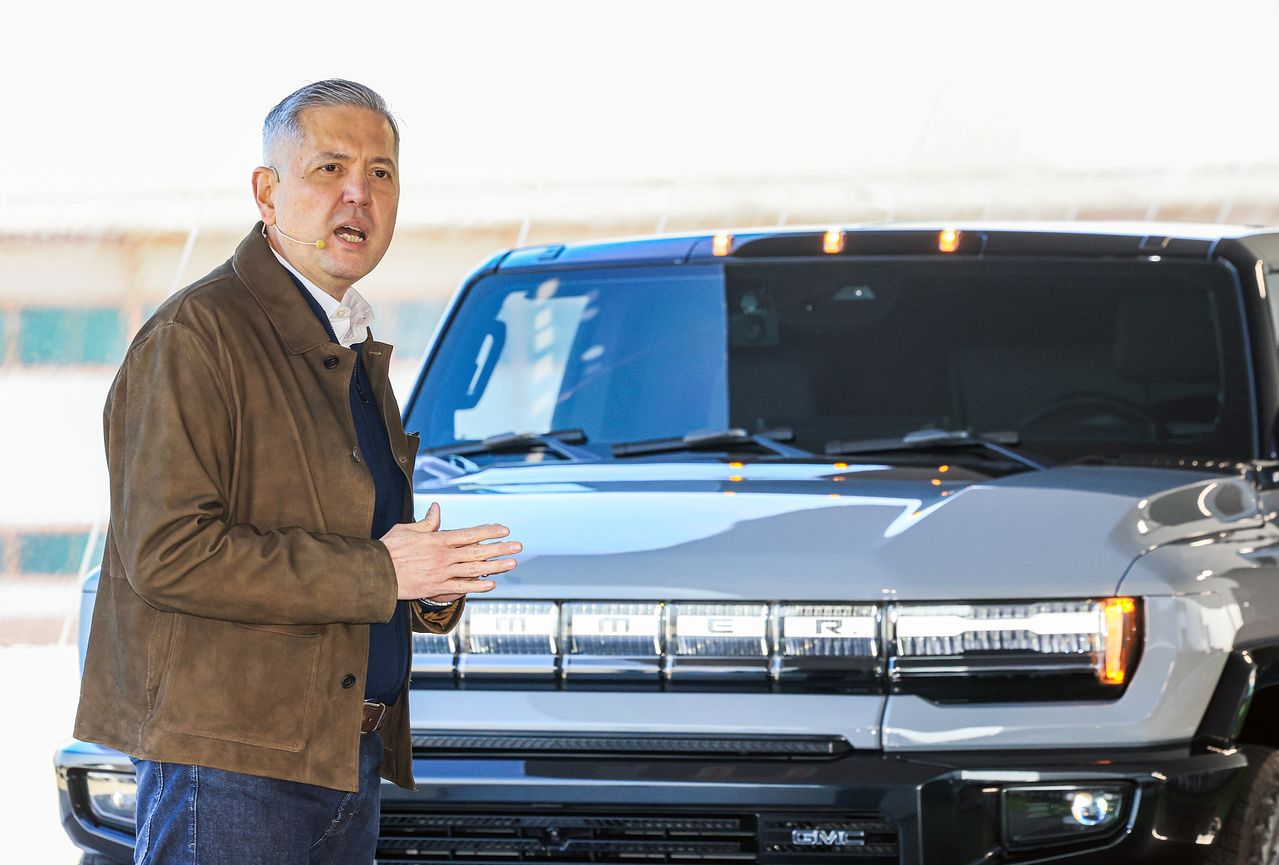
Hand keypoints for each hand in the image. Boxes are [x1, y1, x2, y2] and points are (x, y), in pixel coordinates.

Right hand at [380, 502, 519, 600]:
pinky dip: (477, 586)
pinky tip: (491, 584)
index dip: (488, 531)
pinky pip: (460, 587)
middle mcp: (443, 556)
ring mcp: (441, 573)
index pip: (469, 534)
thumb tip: (438, 508)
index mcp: (437, 539)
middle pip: (477, 551)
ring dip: (495, 566)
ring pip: (474, 570)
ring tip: (511, 563)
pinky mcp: (436, 588)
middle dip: (499, 548)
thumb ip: (426, 522)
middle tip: (518, 547)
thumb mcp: (407, 529)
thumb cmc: (388, 549)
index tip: (504, 529)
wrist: (375, 574)